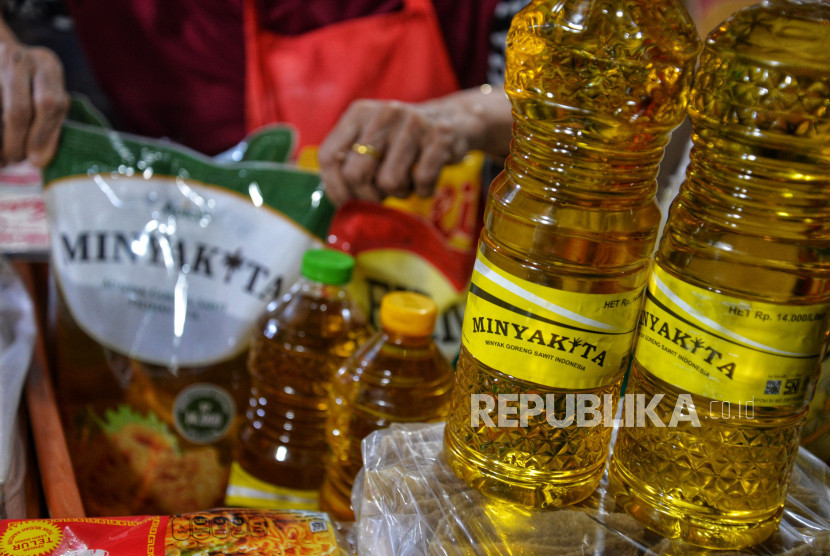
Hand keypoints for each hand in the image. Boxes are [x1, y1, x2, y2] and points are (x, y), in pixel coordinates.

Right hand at [0, 37, 68, 166]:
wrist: (0, 51)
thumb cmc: (31, 82)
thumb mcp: (47, 93)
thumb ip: (50, 125)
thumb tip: (39, 160)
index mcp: (48, 65)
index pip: (49, 104)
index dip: (42, 136)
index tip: (37, 160)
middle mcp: (20, 59)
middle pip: (19, 110)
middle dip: (17, 142)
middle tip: (16, 159)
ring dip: (0, 141)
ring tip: (4, 160)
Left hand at [318, 99, 470, 204]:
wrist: (453, 120)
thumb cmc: (403, 140)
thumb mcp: (372, 138)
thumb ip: (349, 160)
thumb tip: (337, 197)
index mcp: (359, 113)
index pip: (329, 156)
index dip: (334, 187)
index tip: (346, 202)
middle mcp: (384, 114)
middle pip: (355, 173)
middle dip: (367, 196)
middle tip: (380, 196)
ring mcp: (413, 124)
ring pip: (389, 181)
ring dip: (399, 192)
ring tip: (407, 182)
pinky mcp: (439, 138)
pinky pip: (422, 182)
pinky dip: (423, 190)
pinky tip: (425, 180)